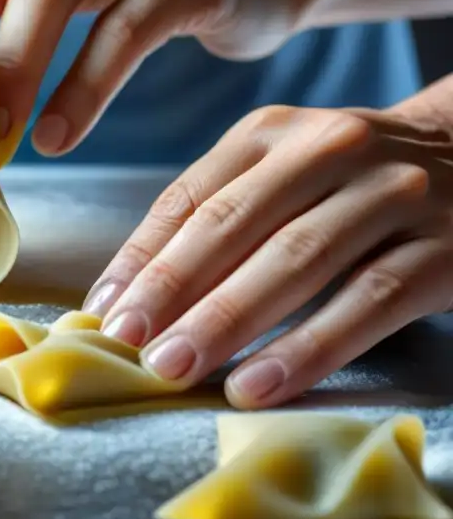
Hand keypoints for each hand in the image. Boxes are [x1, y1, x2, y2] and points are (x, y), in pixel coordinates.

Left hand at [83, 104, 452, 408]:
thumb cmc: (351, 181)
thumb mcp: (281, 172)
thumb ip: (217, 214)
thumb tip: (132, 290)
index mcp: (271, 133)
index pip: (189, 198)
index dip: (139, 257)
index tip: (100, 311)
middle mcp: (329, 149)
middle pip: (232, 226)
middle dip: (170, 289)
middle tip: (125, 343)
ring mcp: (391, 194)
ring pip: (294, 261)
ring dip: (226, 320)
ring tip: (174, 367)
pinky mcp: (444, 247)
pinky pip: (367, 301)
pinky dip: (308, 348)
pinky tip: (257, 385)